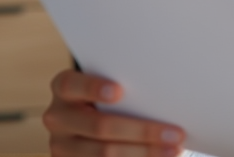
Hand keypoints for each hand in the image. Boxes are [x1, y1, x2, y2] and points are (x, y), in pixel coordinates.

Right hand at [44, 69, 186, 155]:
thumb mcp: (107, 83)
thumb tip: (165, 94)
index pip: (72, 85)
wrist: (87, 117)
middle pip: (99, 127)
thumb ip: (124, 87)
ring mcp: (61, 147)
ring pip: (104, 154)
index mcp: (63, 87)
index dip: (93, 88)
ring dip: (144, 153)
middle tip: (176, 133)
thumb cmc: (109, 94)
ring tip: (174, 150)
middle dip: (142, 131)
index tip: (119, 92)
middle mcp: (57, 118)